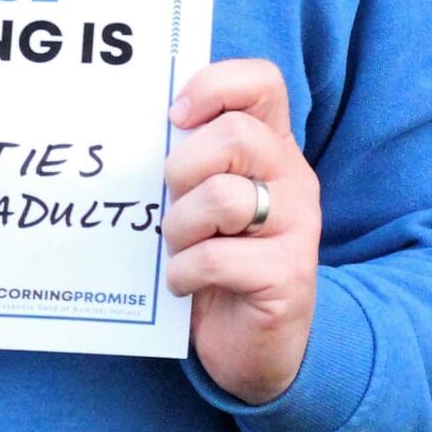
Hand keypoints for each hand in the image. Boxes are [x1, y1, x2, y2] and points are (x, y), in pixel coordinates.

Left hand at [163, 57, 318, 406]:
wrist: (256, 348)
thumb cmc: (218, 261)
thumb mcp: (203, 201)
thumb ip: (188, 162)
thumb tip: (134, 134)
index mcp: (272, 148)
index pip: (262, 83)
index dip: (214, 85)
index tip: (174, 117)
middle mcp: (294, 179)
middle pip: (236, 135)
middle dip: (183, 167)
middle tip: (171, 200)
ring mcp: (297, 228)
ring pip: (223, 197)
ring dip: (180, 226)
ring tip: (179, 247)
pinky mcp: (287, 277)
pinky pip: (215, 259)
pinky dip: (183, 273)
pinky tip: (183, 283)